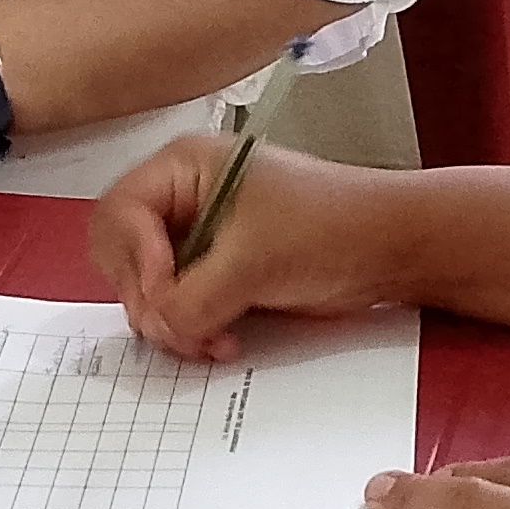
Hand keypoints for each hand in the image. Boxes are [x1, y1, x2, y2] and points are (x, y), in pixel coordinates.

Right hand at [90, 137, 412, 359]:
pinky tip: (222, 340)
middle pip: (121, 254)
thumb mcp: (252, 261)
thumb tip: (158, 328)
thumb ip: (191, 298)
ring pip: (147, 288)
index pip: (119, 213)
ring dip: (171, 322)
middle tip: (183, 329)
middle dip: (149, 298)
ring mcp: (197, 236)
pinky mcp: (215, 271)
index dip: (135, 258)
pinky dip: (189, 328)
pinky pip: (176, 305)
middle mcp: (180, 197)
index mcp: (183, 167)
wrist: (390, 250)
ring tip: (212, 339)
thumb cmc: (330, 229)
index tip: (168, 291)